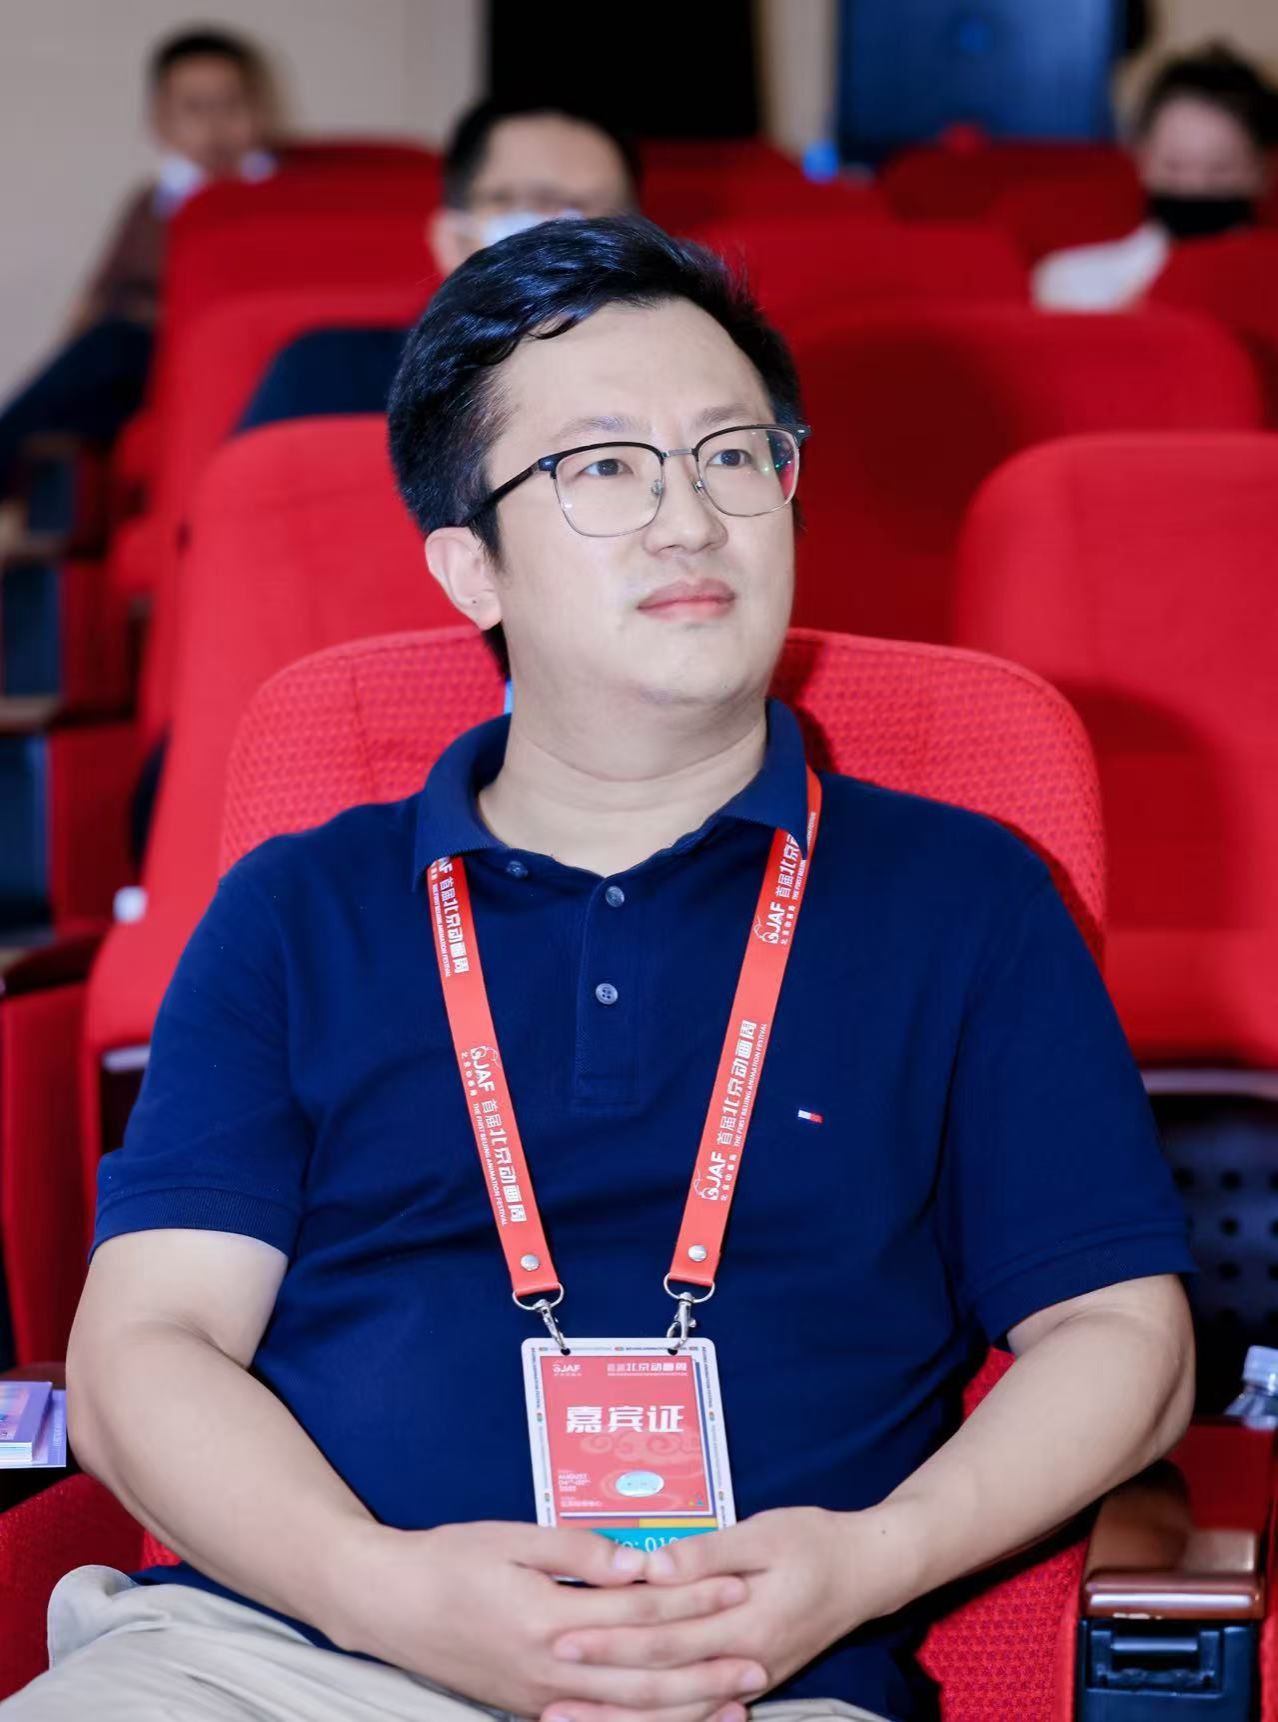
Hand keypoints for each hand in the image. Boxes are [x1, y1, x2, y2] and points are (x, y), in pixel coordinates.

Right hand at [324, 1520, 767, 1721]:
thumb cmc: (449, 1560)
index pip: (640, 1613)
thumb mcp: (512, 1538)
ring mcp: (541, 1700)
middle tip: (761, 1661)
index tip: (739, 1585)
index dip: (694, 1601)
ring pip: (629, 1715)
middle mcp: (551, 1671)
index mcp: (550, 1620)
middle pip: (646, 1678)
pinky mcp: (532, 1709)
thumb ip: (578, 1550)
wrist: (388, 1605)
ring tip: (737, 1702)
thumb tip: (640, 1561)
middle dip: (708, 1670)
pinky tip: (673, 1720)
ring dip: (687, 1709)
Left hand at [545, 1508, 905, 1721]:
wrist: (867, 1571)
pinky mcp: (748, 1681)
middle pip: (660, 1685)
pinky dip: (659, 1720)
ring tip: (570, 1716)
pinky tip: (623, 1720)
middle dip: (601, 1688)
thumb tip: (654, 1566)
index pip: (662, 1639)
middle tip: (549, 1687)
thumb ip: (707, 1553)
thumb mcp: (762, 1533)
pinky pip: (696, 1713)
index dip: (610, 1640)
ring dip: (622, 1717)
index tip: (563, 1637)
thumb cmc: (813, 1542)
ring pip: (676, 1712)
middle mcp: (742, 1663)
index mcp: (742, 1623)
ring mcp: (747, 1680)